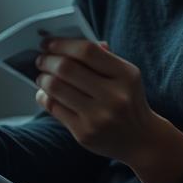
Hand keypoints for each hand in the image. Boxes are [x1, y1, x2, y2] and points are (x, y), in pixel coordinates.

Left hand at [34, 38, 159, 163]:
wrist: (141, 140)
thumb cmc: (127, 99)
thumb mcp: (125, 75)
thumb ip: (100, 56)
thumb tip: (64, 42)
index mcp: (126, 75)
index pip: (87, 51)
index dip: (63, 44)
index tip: (47, 43)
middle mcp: (114, 96)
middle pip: (67, 68)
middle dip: (48, 61)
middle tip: (41, 60)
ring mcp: (99, 117)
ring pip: (56, 88)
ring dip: (43, 79)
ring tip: (42, 77)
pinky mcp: (85, 134)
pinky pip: (54, 108)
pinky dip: (44, 97)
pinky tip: (45, 94)